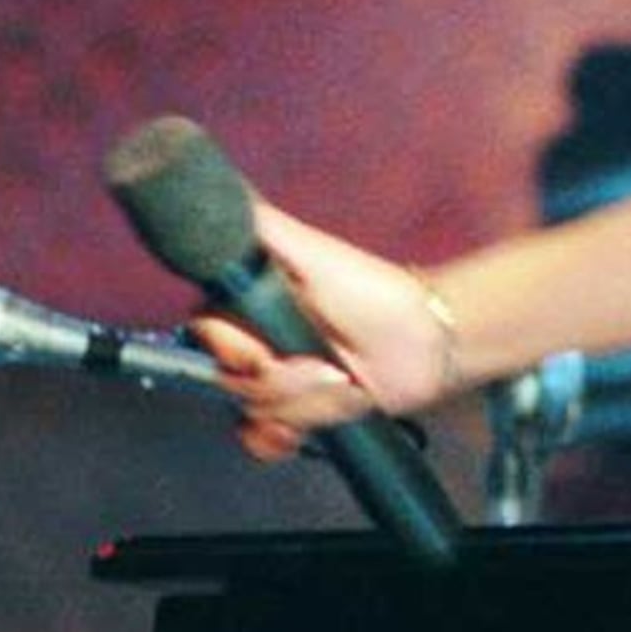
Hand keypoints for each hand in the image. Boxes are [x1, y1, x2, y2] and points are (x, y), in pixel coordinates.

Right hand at [190, 201, 457, 459]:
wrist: (425, 343)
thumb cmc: (373, 290)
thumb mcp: (312, 252)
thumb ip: (262, 226)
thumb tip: (217, 192)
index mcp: (250, 306)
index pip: (205, 334)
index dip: (233, 349)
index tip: (262, 352)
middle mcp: (256, 344)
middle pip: (230, 381)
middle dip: (284, 378)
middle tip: (327, 363)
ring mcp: (275, 382)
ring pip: (256, 411)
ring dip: (306, 401)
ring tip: (342, 379)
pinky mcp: (296, 416)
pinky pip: (261, 439)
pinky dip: (279, 439)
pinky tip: (303, 428)